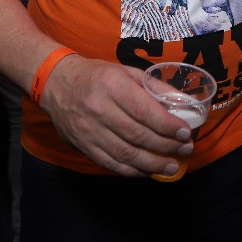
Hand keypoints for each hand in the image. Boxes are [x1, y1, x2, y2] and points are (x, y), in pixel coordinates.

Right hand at [39, 57, 195, 176]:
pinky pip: (111, 163)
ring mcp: (88, 130)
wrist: (56, 83)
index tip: (185, 132)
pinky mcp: (83, 146)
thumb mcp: (125, 71)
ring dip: (153, 163)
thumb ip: (154, 87)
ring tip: (172, 166)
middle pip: (138, 135)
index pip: (145, 111)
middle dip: (166, 146)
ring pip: (125, 154)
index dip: (168, 126)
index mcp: (112, 86)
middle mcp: (99, 109)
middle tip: (185, 149)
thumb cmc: (97, 76)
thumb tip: (183, 102)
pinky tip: (148, 170)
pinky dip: (132, 170)